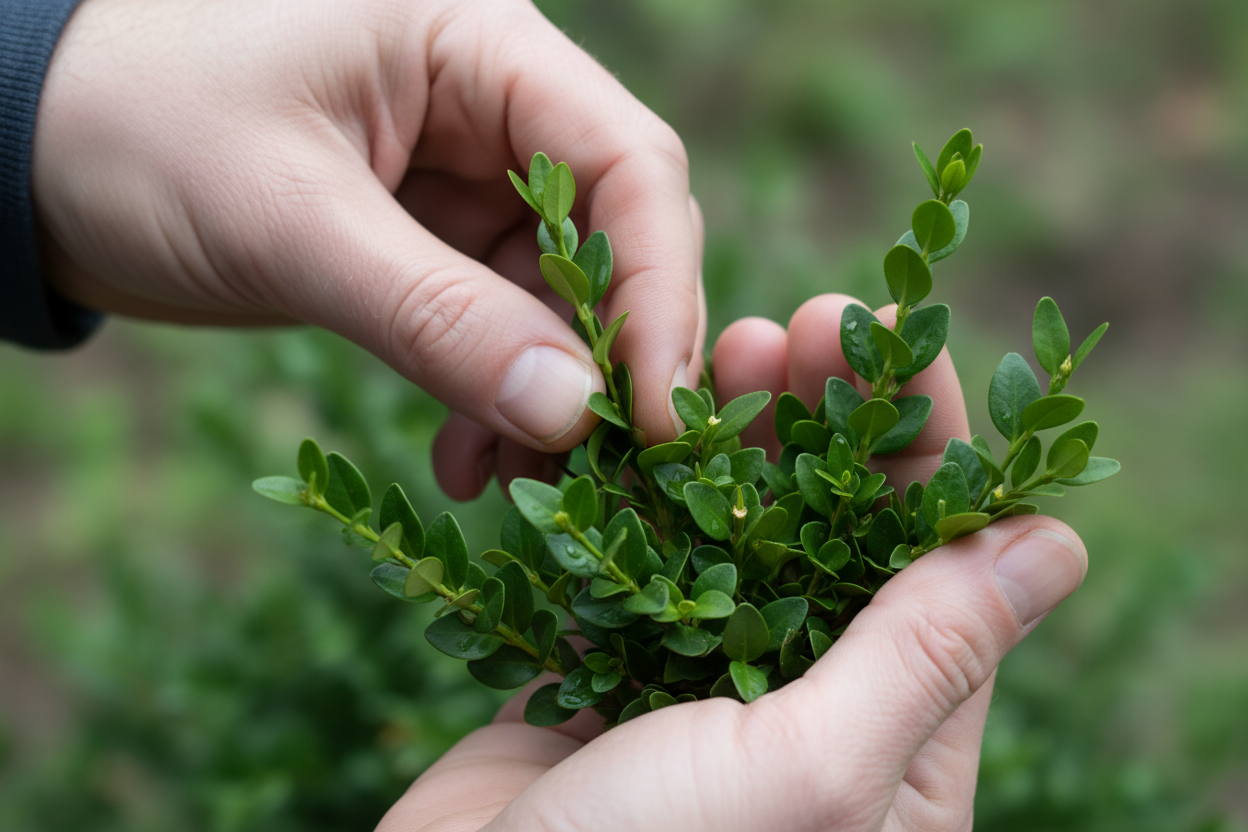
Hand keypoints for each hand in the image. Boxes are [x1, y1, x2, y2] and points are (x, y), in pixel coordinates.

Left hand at [32, 0, 704, 496]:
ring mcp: (466, 177)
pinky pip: (500, 328)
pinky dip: (495, 398)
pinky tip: (467, 460)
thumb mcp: (289, 218)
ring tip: (517, 483)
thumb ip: (436, 315)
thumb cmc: (138, 129)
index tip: (655, 413)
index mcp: (480, 44)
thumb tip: (573, 412)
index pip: (626, 162)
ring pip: (561, 298)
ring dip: (552, 397)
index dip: (658, 289)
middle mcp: (493, 105)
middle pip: (615, 236)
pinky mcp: (431, 241)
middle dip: (610, 356)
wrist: (32, 154)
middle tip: (600, 465)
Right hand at [373, 295, 1086, 831]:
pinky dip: (638, 484)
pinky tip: (631, 417)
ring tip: (709, 354)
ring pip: (738, 527)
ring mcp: (708, 681)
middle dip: (822, 416)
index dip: (929, 438)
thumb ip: (928, 653)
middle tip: (786, 326)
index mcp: (899, 745)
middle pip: (840, 527)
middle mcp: (813, 707)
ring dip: (731, 436)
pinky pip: (643, 554)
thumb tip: (1055, 541)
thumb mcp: (815, 768)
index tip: (891, 331)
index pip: (945, 562)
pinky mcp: (616, 664)